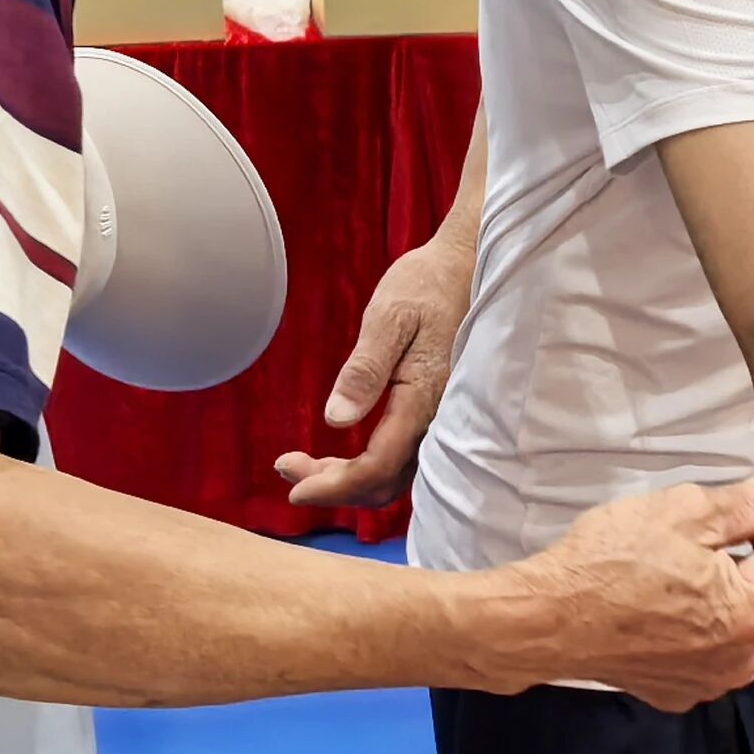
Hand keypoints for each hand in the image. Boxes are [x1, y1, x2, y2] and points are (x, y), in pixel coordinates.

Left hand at [278, 233, 469, 509]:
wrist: (466, 266)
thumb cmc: (427, 285)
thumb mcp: (389, 317)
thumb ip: (365, 370)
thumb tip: (336, 420)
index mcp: (425, 397)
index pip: (378, 465)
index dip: (335, 485)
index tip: (292, 485)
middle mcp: (440, 418)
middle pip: (386, 481)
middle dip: (335, 487)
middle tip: (287, 467)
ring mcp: (443, 418)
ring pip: (396, 475)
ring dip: (350, 480)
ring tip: (306, 464)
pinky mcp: (438, 413)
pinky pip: (406, 460)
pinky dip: (370, 468)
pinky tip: (343, 457)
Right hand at [503, 472, 753, 710]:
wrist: (545, 620)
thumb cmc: (607, 563)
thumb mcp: (680, 512)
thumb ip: (744, 505)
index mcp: (751, 611)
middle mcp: (744, 657)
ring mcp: (715, 680)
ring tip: (732, 556)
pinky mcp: (685, 689)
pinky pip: (733, 654)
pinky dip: (732, 621)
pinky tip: (696, 593)